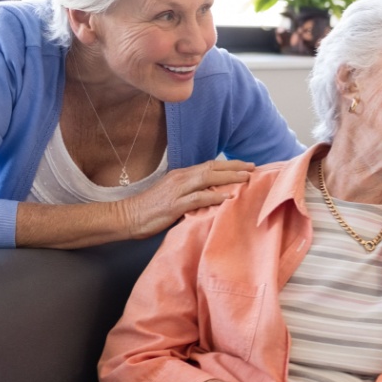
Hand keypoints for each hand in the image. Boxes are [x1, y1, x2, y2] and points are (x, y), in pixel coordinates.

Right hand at [118, 159, 254, 237]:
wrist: (127, 216)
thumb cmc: (151, 209)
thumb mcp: (174, 195)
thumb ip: (191, 192)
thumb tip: (213, 195)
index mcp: (181, 175)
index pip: (209, 165)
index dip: (230, 165)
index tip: (247, 166)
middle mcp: (180, 178)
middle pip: (212, 168)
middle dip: (235, 167)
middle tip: (254, 168)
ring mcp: (177, 191)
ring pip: (207, 179)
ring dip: (229, 178)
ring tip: (247, 179)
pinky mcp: (174, 205)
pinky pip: (198, 198)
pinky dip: (214, 195)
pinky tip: (228, 197)